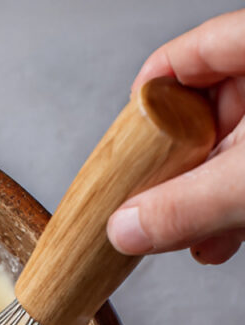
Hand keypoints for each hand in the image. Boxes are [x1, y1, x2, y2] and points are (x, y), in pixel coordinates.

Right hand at [106, 10, 244, 263]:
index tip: (122, 145)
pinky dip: (230, 207)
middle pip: (197, 113)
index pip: (183, 57)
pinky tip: (218, 240)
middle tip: (148, 203)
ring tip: (183, 238)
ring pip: (225, 151)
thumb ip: (187, 205)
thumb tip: (122, 229)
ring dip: (196, 201)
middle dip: (169, 173)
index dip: (144, 100)